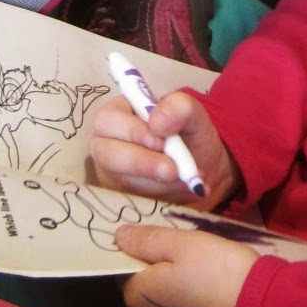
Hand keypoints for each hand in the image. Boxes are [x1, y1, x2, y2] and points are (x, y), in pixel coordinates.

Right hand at [90, 88, 238, 206]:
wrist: (200, 166)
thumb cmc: (190, 134)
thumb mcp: (193, 114)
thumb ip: (179, 107)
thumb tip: (156, 123)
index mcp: (117, 112)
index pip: (108, 119)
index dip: (133, 132)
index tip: (161, 142)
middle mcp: (106, 142)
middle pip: (105, 153)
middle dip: (141, 163)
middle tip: (172, 170)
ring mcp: (110, 171)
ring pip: (121, 180)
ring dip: (157, 182)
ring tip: (188, 178)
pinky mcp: (119, 195)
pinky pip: (132, 200)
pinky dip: (162, 196)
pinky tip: (184, 188)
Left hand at [117, 225, 257, 306]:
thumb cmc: (218, 272)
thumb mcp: (184, 244)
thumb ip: (147, 239)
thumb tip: (118, 236)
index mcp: (135, 297)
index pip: (124, 269)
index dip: (144, 253)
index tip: (168, 244)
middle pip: (141, 291)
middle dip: (158, 274)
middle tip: (190, 258)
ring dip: (172, 293)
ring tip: (202, 277)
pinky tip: (207, 297)